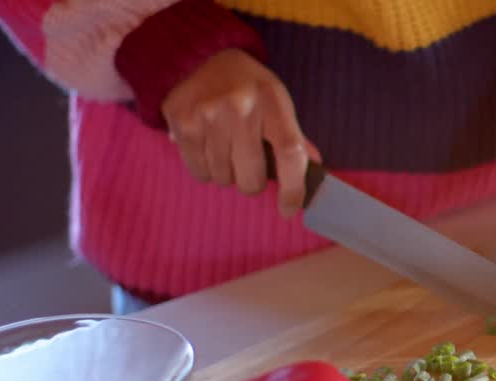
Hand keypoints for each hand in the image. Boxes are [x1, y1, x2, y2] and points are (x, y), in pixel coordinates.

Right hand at [161, 49, 319, 216]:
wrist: (198, 57)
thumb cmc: (247, 87)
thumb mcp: (277, 102)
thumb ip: (293, 138)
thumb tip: (312, 174)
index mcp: (272, 101)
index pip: (290, 153)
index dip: (293, 189)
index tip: (288, 209)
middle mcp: (240, 107)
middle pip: (252, 176)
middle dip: (253, 183)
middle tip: (251, 168)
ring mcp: (208, 115)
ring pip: (224, 178)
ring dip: (228, 174)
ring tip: (227, 149)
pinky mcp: (182, 124)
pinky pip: (199, 172)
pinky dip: (206, 170)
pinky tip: (208, 147)